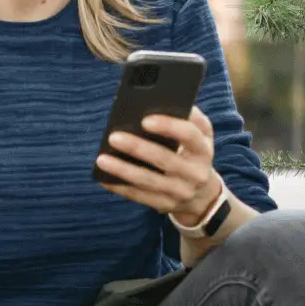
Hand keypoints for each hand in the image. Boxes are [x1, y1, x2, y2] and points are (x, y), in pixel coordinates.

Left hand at [96, 106, 222, 223]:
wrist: (202, 195)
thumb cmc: (193, 155)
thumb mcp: (201, 137)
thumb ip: (189, 118)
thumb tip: (162, 100)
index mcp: (203, 150)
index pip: (189, 135)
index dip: (168, 127)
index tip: (145, 120)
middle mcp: (195, 173)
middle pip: (165, 159)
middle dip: (137, 148)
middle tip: (113, 137)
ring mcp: (180, 192)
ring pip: (148, 181)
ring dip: (123, 170)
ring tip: (101, 159)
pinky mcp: (165, 205)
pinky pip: (139, 197)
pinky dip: (119, 187)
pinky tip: (103, 178)